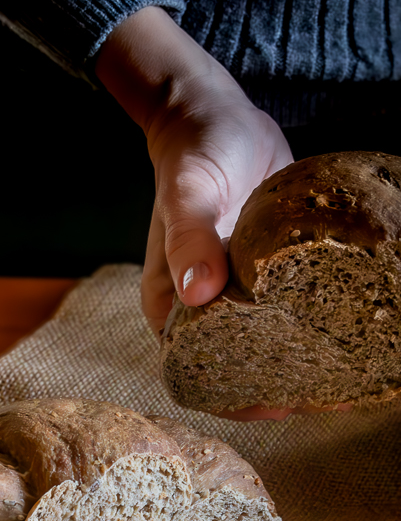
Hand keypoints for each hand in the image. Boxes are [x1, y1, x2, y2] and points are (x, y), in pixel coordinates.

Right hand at [96, 8, 352, 420]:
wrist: (217, 115)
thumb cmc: (194, 153)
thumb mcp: (188, 192)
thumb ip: (189, 240)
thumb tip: (199, 295)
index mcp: (171, 305)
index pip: (196, 373)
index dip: (235, 399)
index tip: (281, 405)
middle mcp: (202, 307)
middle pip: (237, 366)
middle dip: (280, 386)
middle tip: (329, 392)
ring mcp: (236, 291)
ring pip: (267, 342)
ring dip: (302, 360)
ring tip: (348, 370)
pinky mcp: (264, 273)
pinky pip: (288, 307)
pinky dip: (314, 322)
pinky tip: (349, 327)